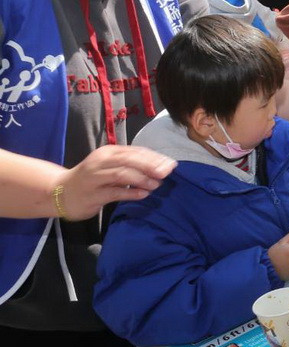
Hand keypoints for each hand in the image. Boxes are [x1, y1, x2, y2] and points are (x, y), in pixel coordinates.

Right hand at [54, 146, 176, 220]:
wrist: (60, 192)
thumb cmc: (91, 179)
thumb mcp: (109, 166)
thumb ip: (130, 164)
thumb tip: (159, 166)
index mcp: (107, 152)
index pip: (134, 152)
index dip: (154, 158)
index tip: (171, 164)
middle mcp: (100, 162)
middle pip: (130, 160)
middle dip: (151, 166)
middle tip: (167, 173)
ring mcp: (94, 178)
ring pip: (122, 174)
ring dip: (143, 179)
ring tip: (157, 184)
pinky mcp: (92, 195)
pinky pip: (115, 192)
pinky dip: (131, 193)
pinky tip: (144, 194)